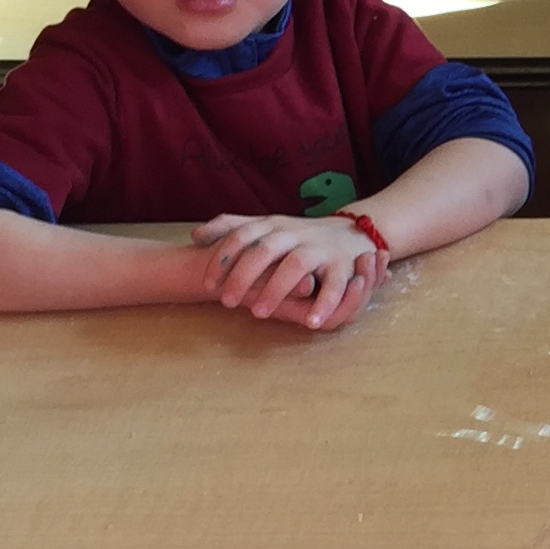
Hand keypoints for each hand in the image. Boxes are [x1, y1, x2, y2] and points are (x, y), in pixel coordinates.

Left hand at [190, 212, 384, 330]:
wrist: (354, 231)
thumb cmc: (300, 236)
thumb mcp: (267, 226)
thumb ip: (232, 227)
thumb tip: (195, 235)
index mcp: (272, 225)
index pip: (240, 236)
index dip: (222, 259)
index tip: (207, 284)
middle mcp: (294, 233)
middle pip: (263, 250)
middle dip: (243, 276)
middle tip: (226, 302)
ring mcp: (319, 247)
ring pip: (295, 265)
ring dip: (276, 290)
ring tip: (259, 314)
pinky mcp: (343, 264)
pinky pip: (334, 285)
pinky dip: (324, 304)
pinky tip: (310, 322)